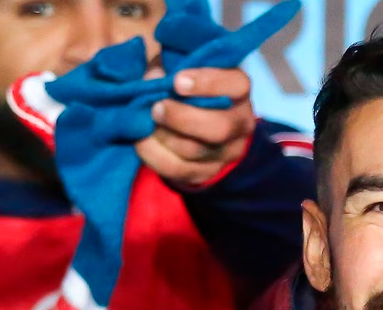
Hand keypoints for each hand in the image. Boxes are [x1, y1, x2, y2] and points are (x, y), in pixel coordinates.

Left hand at [137, 67, 255, 188]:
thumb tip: (152, 78)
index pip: (236, 84)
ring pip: (197, 151)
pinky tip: (141, 142)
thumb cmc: (186, 85)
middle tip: (156, 108)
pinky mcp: (208, 172)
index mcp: (239, 90)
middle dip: (182, 118)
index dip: (207, 83)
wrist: (194, 122)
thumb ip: (166, 65)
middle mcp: (241, 123)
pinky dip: (156, 156)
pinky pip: (181, 170)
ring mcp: (228, 152)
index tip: (176, 81)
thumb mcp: (180, 66)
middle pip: (219, 127)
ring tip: (144, 124)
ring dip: (165, 137)